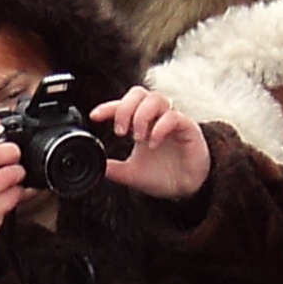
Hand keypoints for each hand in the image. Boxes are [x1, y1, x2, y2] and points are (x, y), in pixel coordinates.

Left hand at [100, 85, 209, 202]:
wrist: (187, 190)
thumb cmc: (163, 177)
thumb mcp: (132, 174)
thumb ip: (114, 169)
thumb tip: (96, 165)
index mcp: (141, 124)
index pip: (123, 105)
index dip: (108, 107)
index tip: (94, 116)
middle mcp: (156, 118)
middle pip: (139, 93)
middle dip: (125, 108)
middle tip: (120, 131)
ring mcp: (172, 121)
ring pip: (156, 98)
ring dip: (141, 115)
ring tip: (137, 137)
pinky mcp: (188, 128)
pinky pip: (173, 117)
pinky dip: (159, 128)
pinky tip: (152, 143)